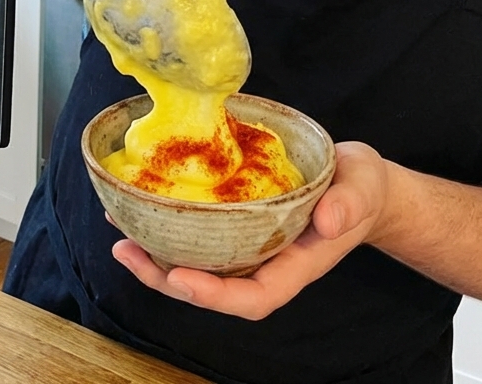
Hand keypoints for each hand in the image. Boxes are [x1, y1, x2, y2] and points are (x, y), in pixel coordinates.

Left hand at [111, 141, 390, 318]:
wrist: (354, 181)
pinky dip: (166, 224)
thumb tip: (329, 218)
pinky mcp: (236, 223)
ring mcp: (248, 246)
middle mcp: (265, 263)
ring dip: (155, 253)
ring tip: (118, 230)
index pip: (252, 298)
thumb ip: (350, 203)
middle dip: (164, 277)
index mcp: (295, 265)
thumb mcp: (363, 187)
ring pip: (196, 263)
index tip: (178, 277)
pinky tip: (137, 205)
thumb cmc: (359, 187)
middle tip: (126, 250)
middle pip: (211, 288)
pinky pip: (197, 233)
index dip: (213, 296)